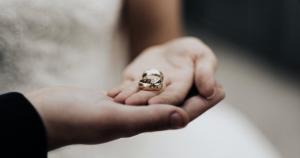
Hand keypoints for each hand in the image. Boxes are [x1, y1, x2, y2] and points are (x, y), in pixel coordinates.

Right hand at [25, 86, 219, 149]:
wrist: (47, 115)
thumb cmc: (76, 120)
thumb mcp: (115, 118)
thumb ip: (148, 119)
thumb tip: (182, 118)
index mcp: (140, 124)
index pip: (178, 114)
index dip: (201, 104)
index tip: (220, 91)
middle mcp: (136, 119)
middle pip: (172, 106)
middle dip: (194, 96)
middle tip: (212, 82)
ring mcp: (125, 110)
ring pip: (158, 99)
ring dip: (176, 90)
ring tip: (190, 78)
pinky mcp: (114, 101)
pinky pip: (141, 94)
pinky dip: (154, 86)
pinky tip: (159, 80)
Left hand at [108, 37, 222, 105]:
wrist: (171, 50)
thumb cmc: (191, 53)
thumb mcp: (203, 57)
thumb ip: (206, 72)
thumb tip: (210, 91)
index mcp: (184, 89)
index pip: (176, 97)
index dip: (166, 100)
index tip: (154, 103)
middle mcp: (165, 94)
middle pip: (154, 100)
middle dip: (142, 103)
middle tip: (130, 104)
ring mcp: (149, 92)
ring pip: (138, 96)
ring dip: (128, 99)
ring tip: (118, 100)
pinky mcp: (136, 87)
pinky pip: (128, 90)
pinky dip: (120, 92)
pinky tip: (110, 94)